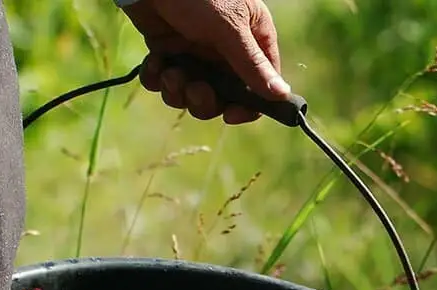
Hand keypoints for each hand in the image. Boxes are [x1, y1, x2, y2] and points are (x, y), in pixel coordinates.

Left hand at [123, 0, 292, 124]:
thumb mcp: (228, 28)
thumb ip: (252, 64)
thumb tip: (282, 95)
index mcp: (252, 40)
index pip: (261, 86)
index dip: (247, 106)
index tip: (230, 114)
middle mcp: (227, 51)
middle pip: (224, 98)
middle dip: (205, 100)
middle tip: (193, 88)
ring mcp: (197, 53)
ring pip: (192, 94)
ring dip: (178, 90)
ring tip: (169, 71)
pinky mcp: (169, 52)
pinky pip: (166, 81)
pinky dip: (157, 78)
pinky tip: (155, 62)